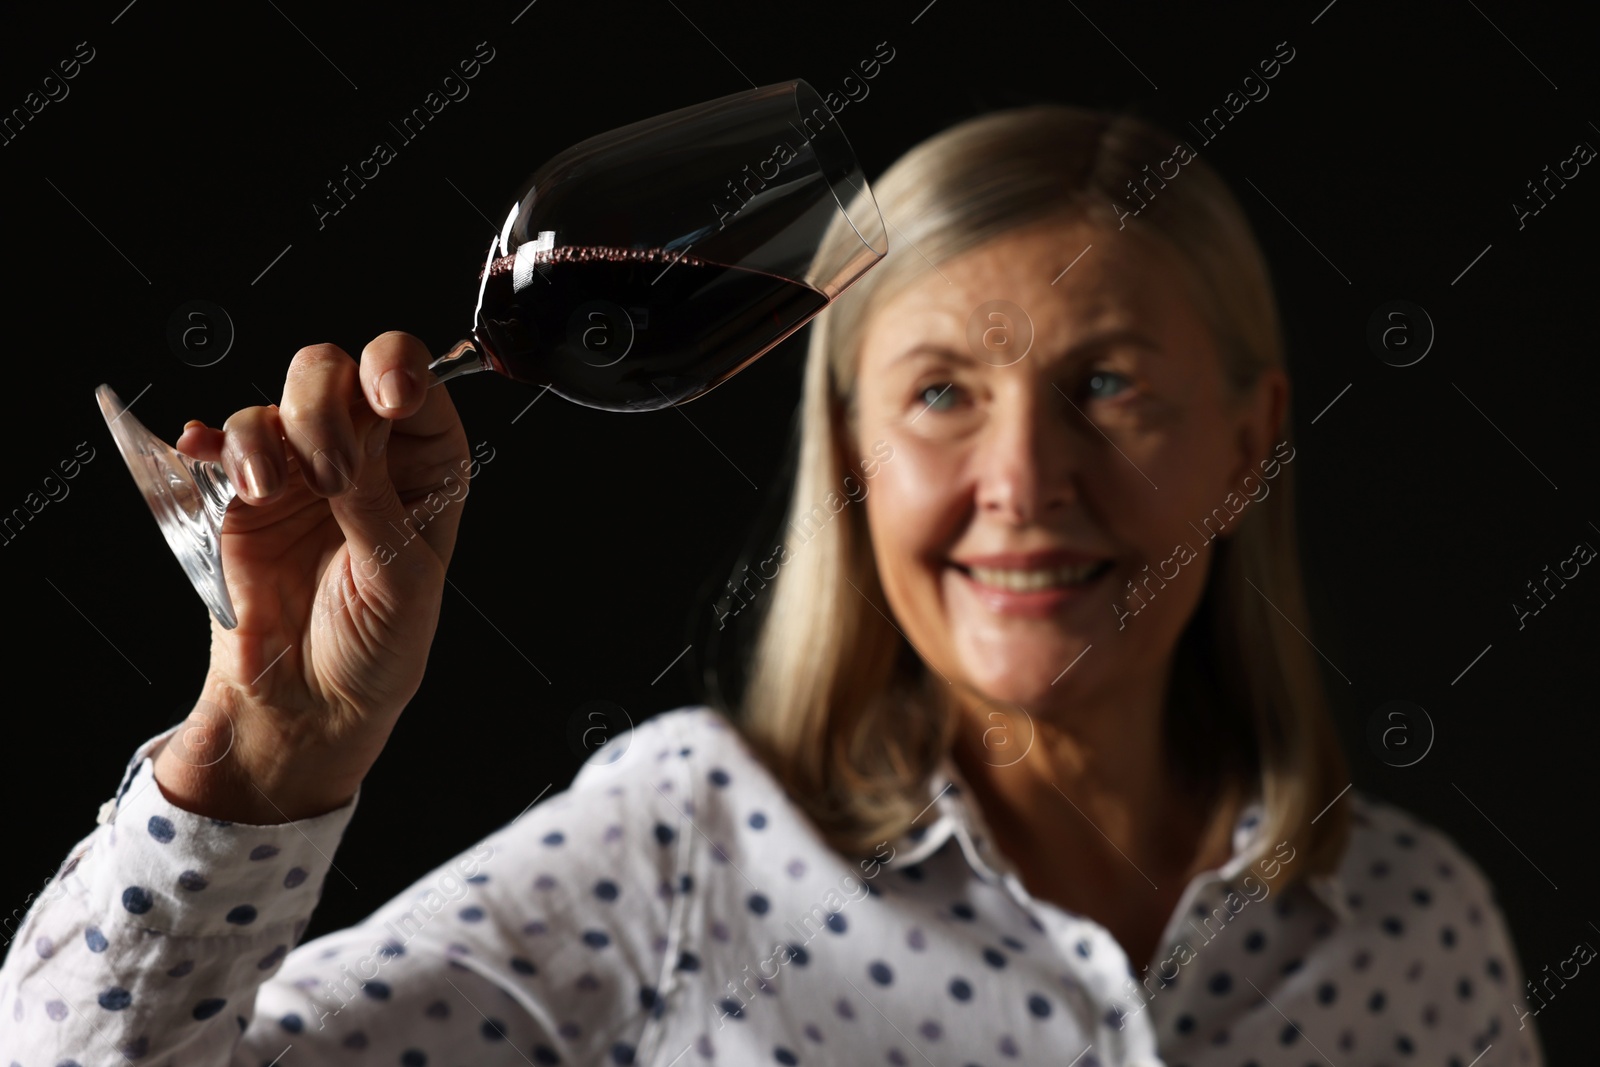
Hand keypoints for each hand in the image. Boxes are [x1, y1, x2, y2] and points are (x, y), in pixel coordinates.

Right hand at [152, 332, 472, 822]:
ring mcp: (300, 468)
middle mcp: (365, 454)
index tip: (388, 398)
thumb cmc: (378, 645)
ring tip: (269, 492)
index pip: (415, 386)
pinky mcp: (242, 494)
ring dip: (267, 437)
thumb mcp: (399, 579)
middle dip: (325, 406)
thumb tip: (355, 430)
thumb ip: (375, 502)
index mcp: (426, 467)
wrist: (309, 702)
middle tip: (329, 474)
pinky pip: (222, 445)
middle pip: (338, 375)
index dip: (398, 371)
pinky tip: (204, 451)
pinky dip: (212, 441)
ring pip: (277, 404)